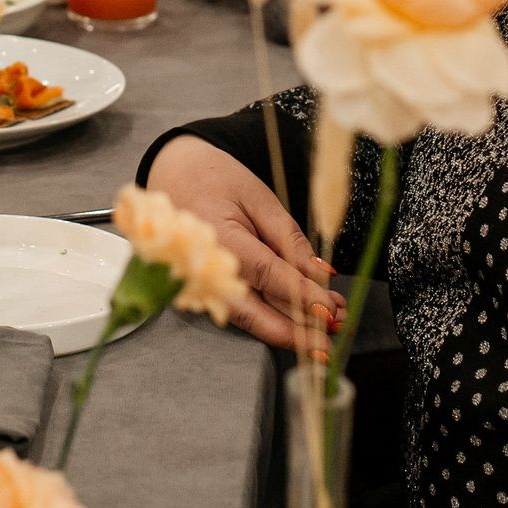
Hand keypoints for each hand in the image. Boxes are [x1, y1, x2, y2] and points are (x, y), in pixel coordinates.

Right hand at [146, 136, 342, 351]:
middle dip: (300, 331)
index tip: (331, 310)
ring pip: (250, 320)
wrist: (172, 175)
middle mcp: (207, 271)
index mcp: (220, 240)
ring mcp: (201, 286)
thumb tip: (319, 274)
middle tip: (335, 332)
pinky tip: (301, 317)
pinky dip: (272, 318)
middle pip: (256, 315)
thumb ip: (287, 237)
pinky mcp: (205, 292)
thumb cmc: (213, 178)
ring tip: (329, 327)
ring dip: (290, 329)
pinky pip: (242, 312)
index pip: (268, 276)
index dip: (302, 297)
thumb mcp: (258, 196)